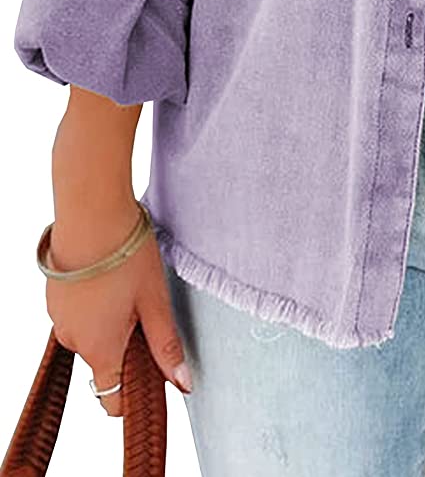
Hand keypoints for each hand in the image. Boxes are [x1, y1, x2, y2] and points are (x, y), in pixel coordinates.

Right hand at [46, 203, 193, 416]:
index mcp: (99, 349)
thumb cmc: (125, 256)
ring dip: (111, 323)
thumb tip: (182, 383)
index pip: (111, 398)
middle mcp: (73, 340)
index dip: (134, 393)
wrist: (90, 213)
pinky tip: (111, 277)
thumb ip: (166, 346)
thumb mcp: (155, 302)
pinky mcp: (55, 296)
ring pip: (92, 334)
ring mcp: (59, 318)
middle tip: (149, 311)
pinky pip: (79, 314)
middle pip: (104, 361)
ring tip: (130, 287)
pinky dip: (96, 305)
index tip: (154, 374)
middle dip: (128, 346)